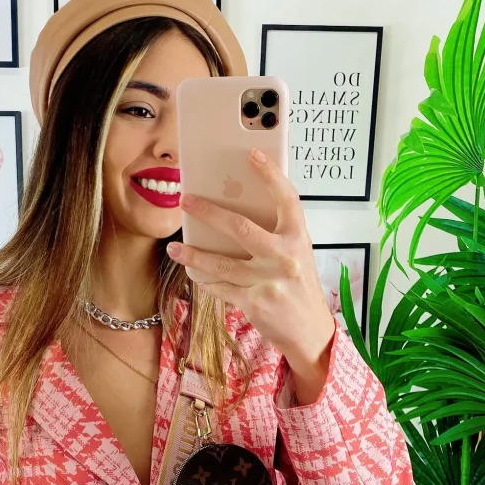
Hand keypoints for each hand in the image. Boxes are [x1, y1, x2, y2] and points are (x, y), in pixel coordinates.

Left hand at [166, 148, 336, 398]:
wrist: (310, 330)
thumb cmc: (299, 287)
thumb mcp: (297, 255)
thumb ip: (275, 235)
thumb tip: (235, 211)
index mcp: (298, 239)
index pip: (287, 199)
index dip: (271, 175)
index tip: (253, 155)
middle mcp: (285, 258)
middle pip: (241, 228)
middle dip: (209, 213)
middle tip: (186, 201)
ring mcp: (268, 282)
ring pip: (221, 263)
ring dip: (193, 255)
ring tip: (174, 248)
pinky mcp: (254, 303)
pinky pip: (221, 287)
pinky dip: (204, 279)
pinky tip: (192, 272)